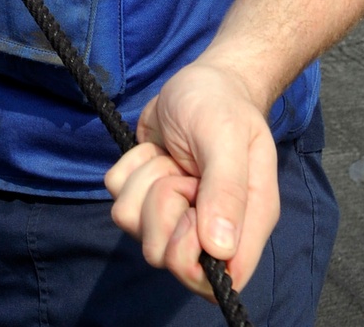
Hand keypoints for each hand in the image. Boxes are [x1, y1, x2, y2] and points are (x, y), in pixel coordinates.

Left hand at [105, 62, 278, 298]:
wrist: (199, 81)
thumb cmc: (222, 105)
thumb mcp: (227, 137)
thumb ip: (226, 189)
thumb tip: (220, 250)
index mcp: (246, 222)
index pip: (220, 281)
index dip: (193, 257)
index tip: (189, 212)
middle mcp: (210, 228)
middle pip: (167, 258)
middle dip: (163, 209)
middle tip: (182, 173)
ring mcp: (174, 214)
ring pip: (136, 229)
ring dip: (147, 184)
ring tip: (171, 159)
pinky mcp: (145, 195)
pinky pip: (117, 200)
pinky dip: (130, 170)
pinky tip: (154, 152)